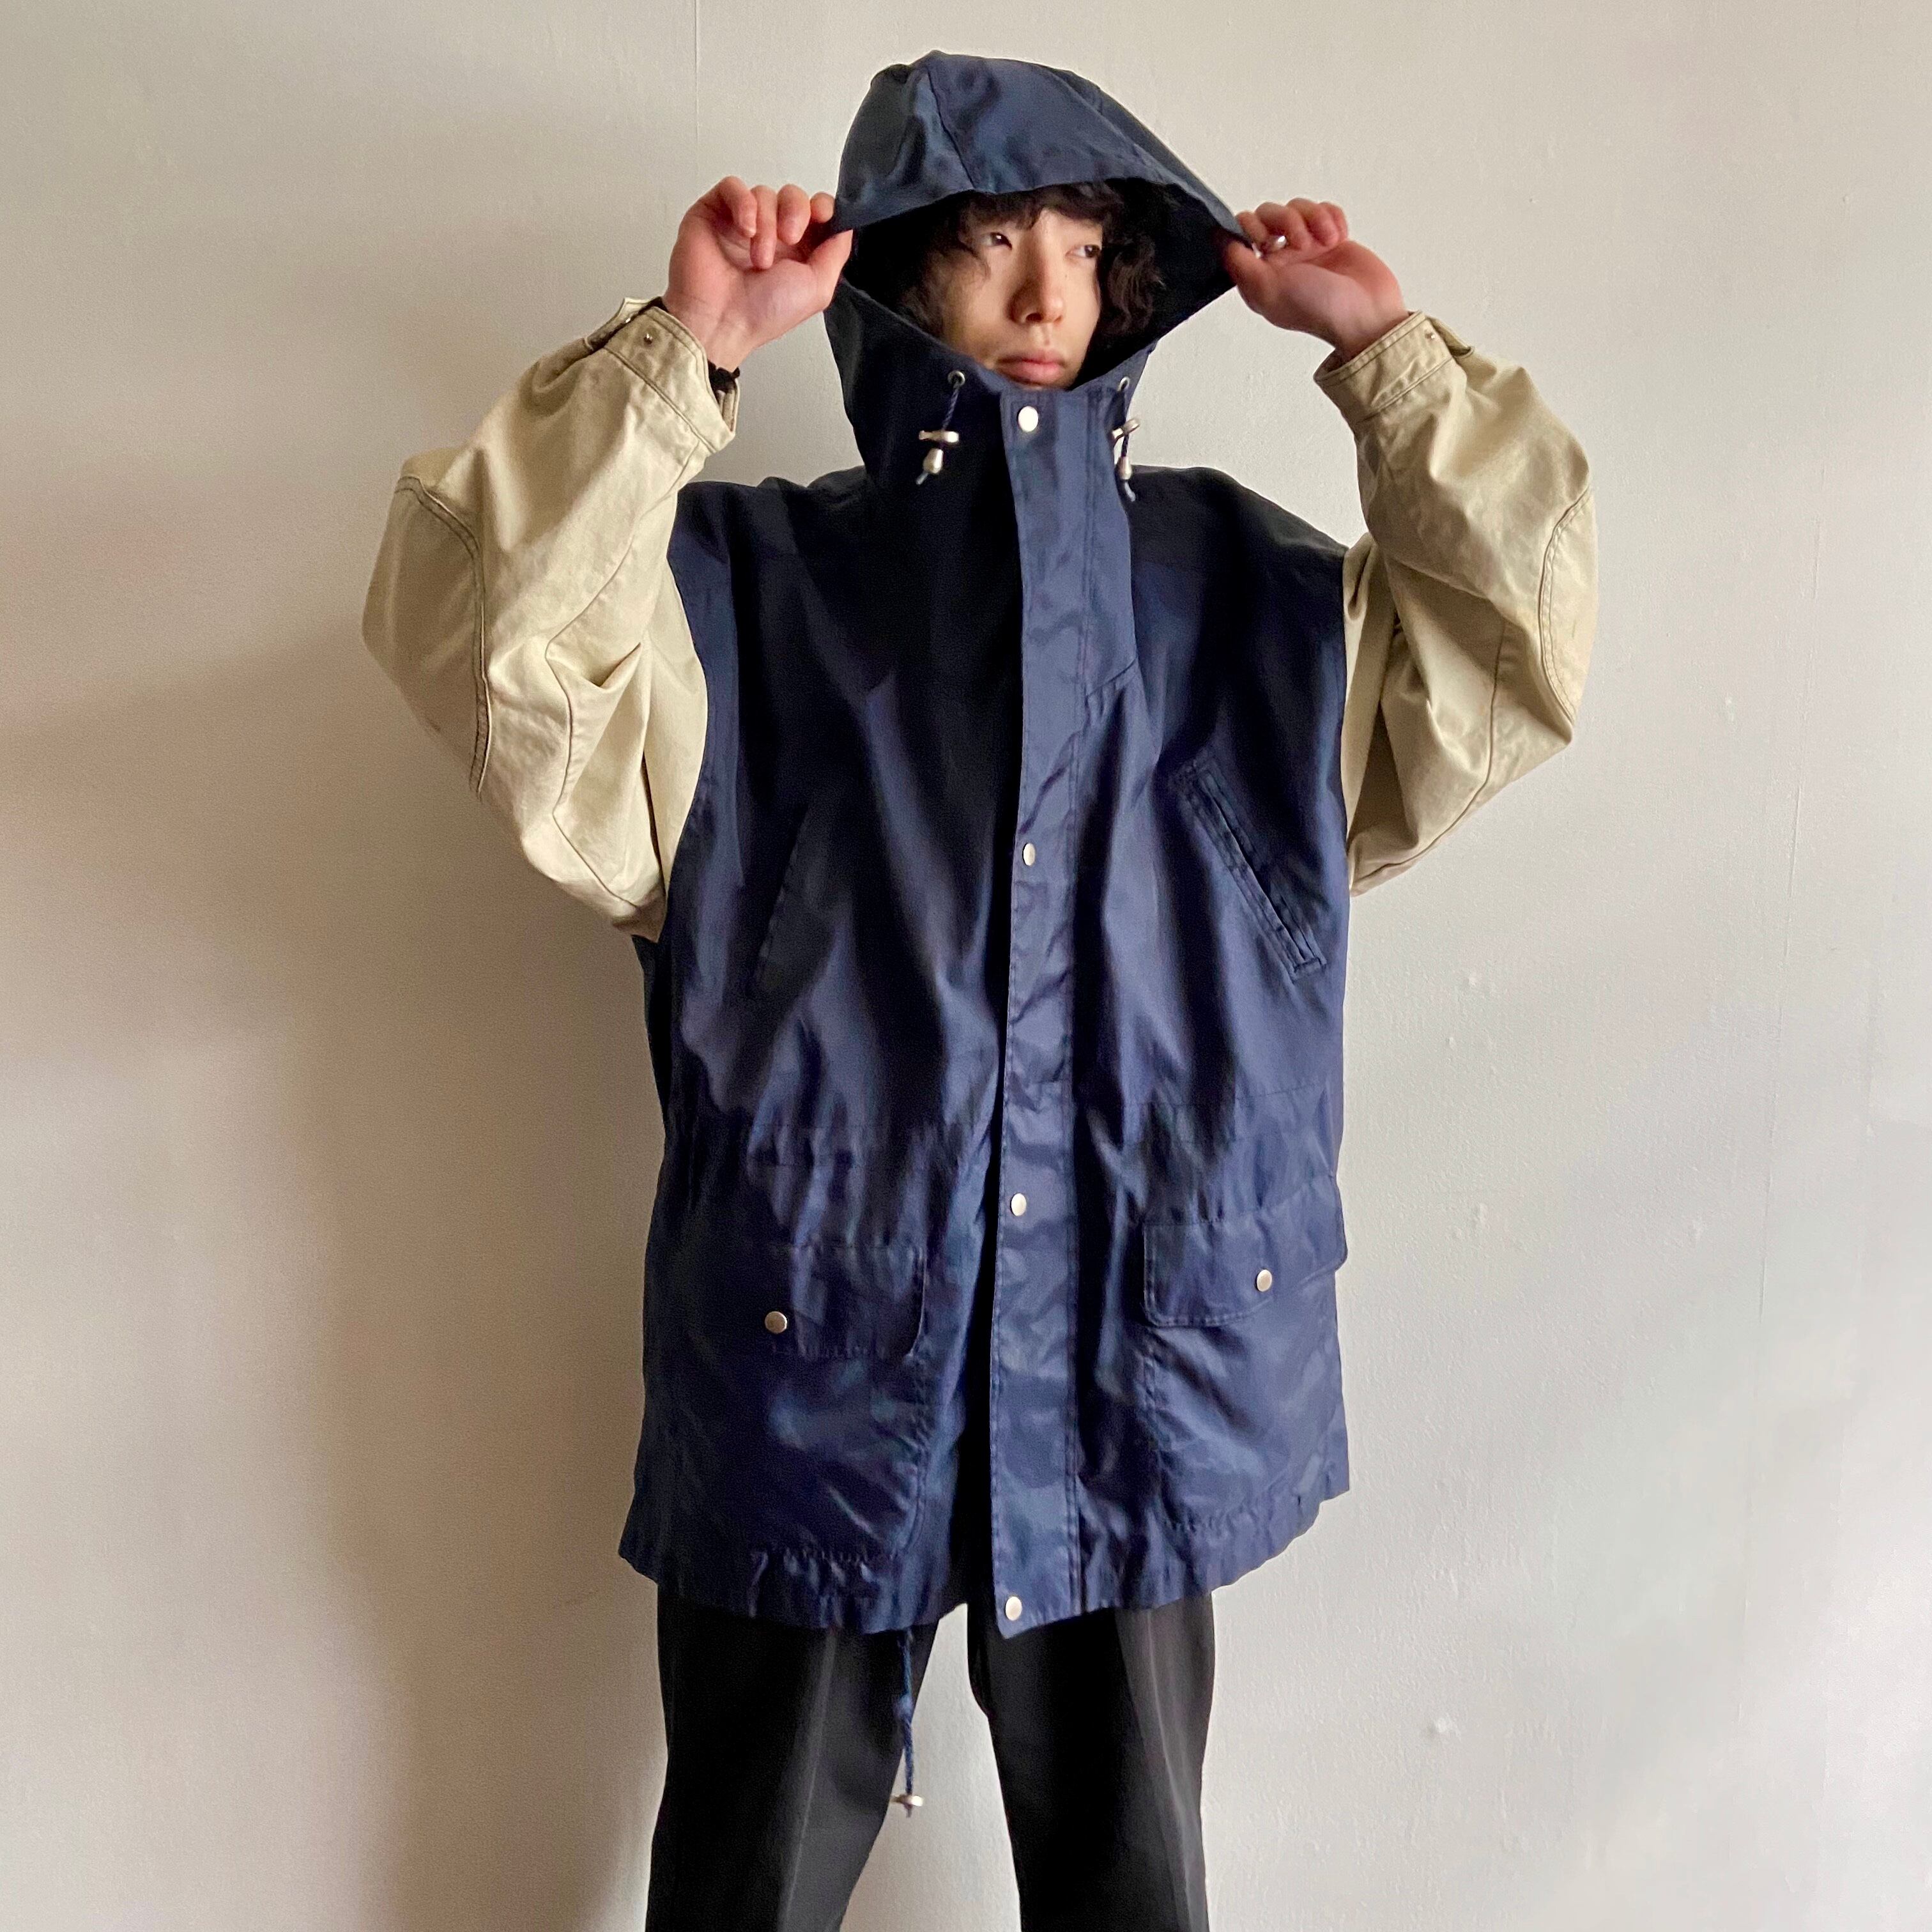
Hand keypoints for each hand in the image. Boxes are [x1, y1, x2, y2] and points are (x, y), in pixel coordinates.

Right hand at [660, 177, 852, 371]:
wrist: (722, 320)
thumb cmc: (764, 313)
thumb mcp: (818, 287)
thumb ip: (836, 251)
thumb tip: (845, 222)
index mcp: (797, 251)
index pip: (815, 210)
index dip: (822, 207)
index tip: (822, 215)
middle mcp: (771, 234)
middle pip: (793, 195)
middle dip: (796, 212)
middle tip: (789, 239)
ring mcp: (742, 222)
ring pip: (764, 193)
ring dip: (767, 225)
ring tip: (759, 258)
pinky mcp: (715, 212)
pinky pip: (733, 186)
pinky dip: (743, 204)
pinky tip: (745, 230)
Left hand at [1221, 199, 1408, 363]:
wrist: (1368, 312)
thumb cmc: (1320, 308)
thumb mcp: (1268, 291)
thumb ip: (1239, 264)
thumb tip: (1219, 238)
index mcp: (1259, 275)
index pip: (1240, 234)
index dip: (1249, 227)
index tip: (1265, 239)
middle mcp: (1280, 260)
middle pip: (1268, 213)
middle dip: (1286, 220)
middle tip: (1303, 243)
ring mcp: (1306, 248)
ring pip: (1297, 207)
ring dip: (1314, 218)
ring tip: (1328, 241)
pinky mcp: (1331, 237)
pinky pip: (1324, 209)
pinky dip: (1332, 217)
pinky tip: (1339, 237)